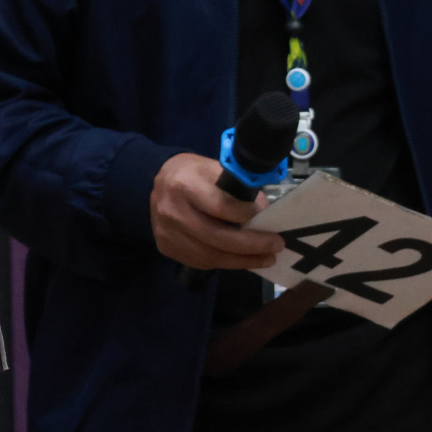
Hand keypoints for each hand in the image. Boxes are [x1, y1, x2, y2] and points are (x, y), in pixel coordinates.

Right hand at [149, 152, 283, 270]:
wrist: (155, 183)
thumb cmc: (192, 173)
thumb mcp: (214, 168)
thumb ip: (237, 188)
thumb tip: (264, 212)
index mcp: (184, 184)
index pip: (220, 206)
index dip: (245, 214)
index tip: (264, 216)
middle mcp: (172, 211)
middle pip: (217, 237)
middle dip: (252, 244)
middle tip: (276, 245)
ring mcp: (167, 232)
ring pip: (210, 256)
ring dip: (243, 260)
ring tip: (266, 258)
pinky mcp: (166, 247)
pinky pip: (201, 262)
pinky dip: (225, 263)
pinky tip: (241, 259)